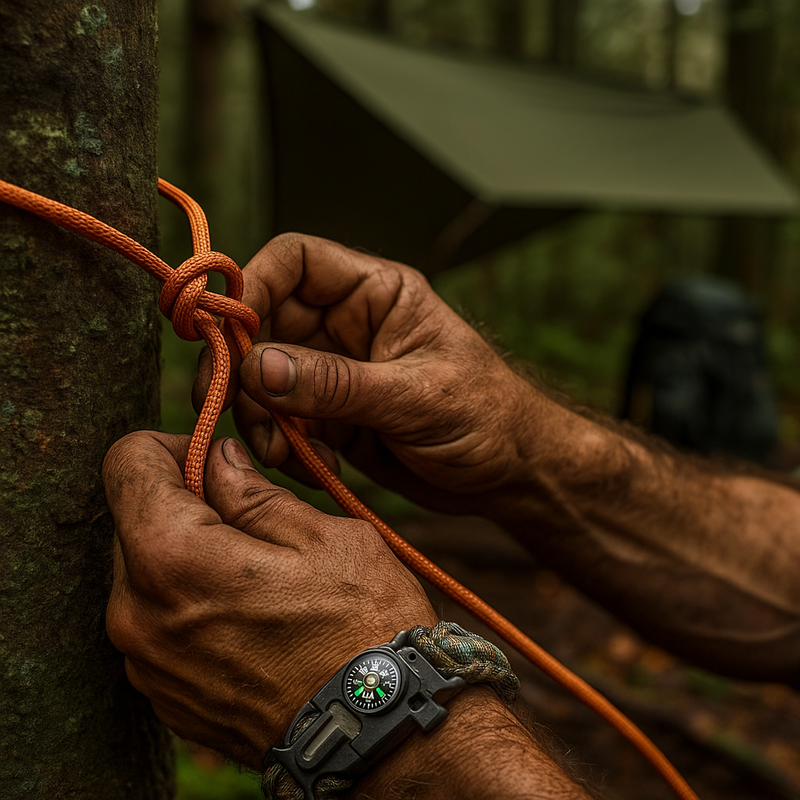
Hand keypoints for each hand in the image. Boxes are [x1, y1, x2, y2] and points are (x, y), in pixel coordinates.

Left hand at [102, 431, 436, 768]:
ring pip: (144, 570)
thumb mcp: (322, 536)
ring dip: (186, 554)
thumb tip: (216, 458)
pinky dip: (187, 602)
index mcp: (174, 558)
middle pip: (132, 517)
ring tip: (255, 573)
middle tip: (249, 518)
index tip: (214, 459)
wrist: (375, 734)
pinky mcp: (159, 691)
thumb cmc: (361, 628)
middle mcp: (137, 613)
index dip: (173, 445)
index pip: (127, 463)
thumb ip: (253, 491)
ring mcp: (144, 661)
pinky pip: (155, 620)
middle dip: (183, 502)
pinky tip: (247, 615)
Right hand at [207, 234, 539, 512]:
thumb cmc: (488, 417)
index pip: (295, 261)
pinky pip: (280, 422)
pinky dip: (280, 445)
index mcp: (376, 294)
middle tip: (232, 405)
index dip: (253, 283)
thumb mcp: (418, 397)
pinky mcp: (329, 416)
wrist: (510, 474)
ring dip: (258, 415)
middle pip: (263, 323)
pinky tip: (311, 464)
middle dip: (242, 367)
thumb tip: (259, 367)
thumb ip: (338, 384)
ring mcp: (333, 372)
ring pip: (262, 378)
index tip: (228, 330)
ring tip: (284, 452)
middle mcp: (346, 326)